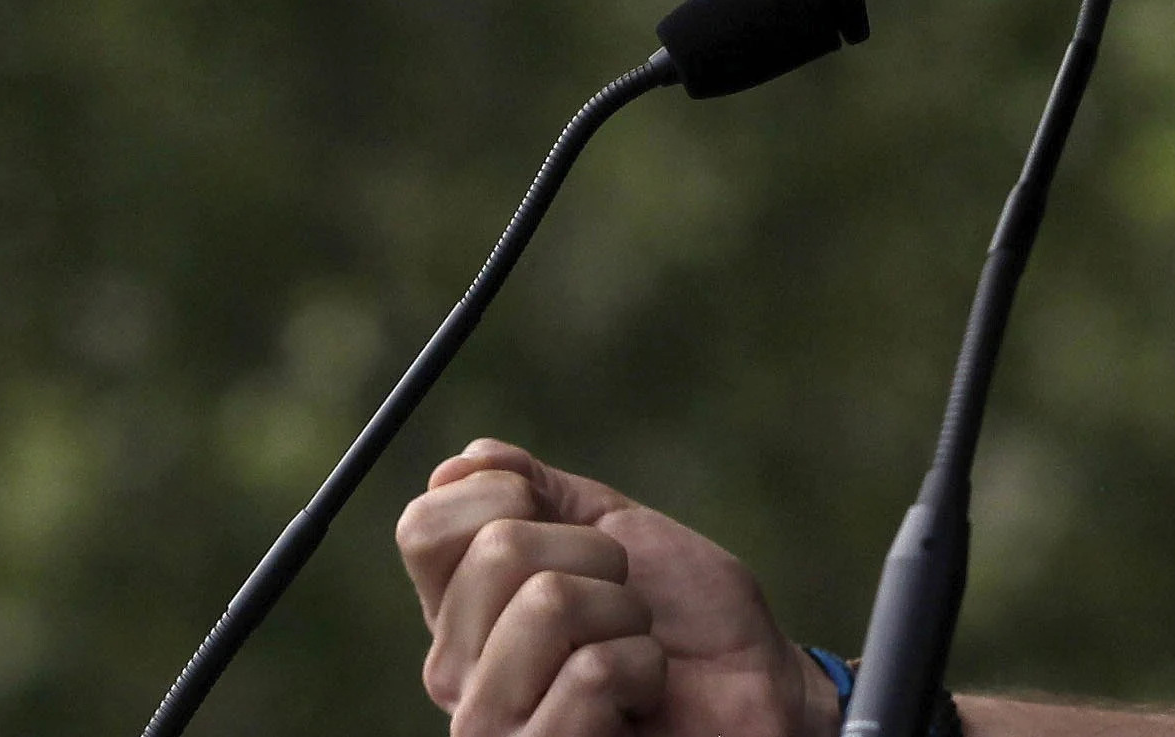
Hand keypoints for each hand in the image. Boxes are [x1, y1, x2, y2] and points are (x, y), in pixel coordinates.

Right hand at [397, 438, 835, 736]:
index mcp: (462, 612)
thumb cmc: (682, 615)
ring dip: (623, 613)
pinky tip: (641, 699)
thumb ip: (537, 490)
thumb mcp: (612, 527)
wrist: (751, 685)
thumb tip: (464, 463)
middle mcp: (458, 672)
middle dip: (595, 554)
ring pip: (547, 603)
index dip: (497, 493)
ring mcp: (492, 726)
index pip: (423, 528)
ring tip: (634, 649)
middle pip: (498, 550)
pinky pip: (592, 672)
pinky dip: (642, 666)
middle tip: (619, 596)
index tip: (550, 513)